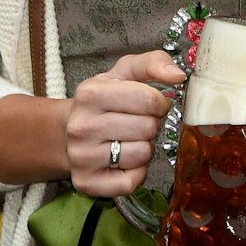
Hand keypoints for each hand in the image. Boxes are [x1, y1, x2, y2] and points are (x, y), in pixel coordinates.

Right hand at [65, 50, 184, 196]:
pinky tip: (123, 160)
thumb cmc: (104, 101)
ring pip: (142, 155)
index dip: (159, 103)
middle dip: (151, 125)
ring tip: (128, 140)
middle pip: (147, 128)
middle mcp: (82, 126)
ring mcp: (81, 157)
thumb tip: (177, 75)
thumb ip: (153, 63)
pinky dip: (135, 172)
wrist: (68, 132)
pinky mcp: (86, 182)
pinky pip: (131, 181)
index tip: (152, 104)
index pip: (149, 100)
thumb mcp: (124, 73)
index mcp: (91, 93)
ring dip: (144, 148)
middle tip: (137, 123)